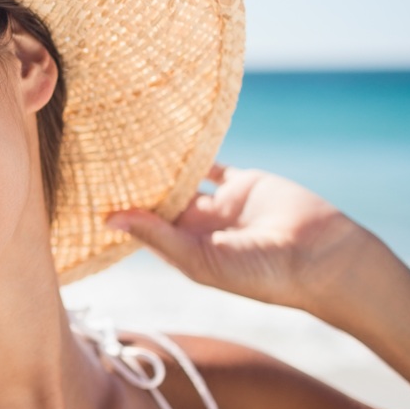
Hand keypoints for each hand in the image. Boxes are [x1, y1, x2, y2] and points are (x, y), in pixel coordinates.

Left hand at [104, 164, 372, 309]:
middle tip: (97, 159)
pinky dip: (194, 150)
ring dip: (159, 165)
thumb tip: (112, 219)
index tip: (86, 192)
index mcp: (186, 252)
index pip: (144, 229)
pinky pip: (211, 163)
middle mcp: (199, 228)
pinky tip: (167, 134)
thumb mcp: (203, 260)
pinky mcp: (243, 182)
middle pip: (158, 202)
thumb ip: (159, 237)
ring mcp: (221, 204)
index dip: (121, 213)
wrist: (322, 257)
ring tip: (124, 144)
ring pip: (180, 179)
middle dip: (134, 185)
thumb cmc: (262, 273)